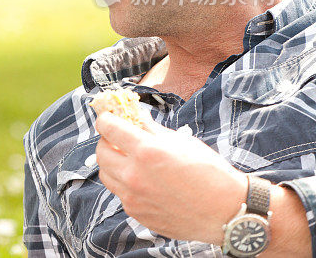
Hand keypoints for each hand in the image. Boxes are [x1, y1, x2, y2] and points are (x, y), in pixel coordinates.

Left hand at [95, 111, 246, 243]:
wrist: (228, 212)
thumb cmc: (210, 172)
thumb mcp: (181, 141)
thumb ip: (151, 129)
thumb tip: (133, 115)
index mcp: (147, 151)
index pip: (108, 128)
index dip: (106, 119)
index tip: (108, 117)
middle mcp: (135, 175)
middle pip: (101, 152)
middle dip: (107, 141)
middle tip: (118, 138)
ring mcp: (134, 198)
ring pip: (106, 175)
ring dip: (112, 163)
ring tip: (129, 159)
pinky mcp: (137, 213)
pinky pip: (120, 193)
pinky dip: (125, 184)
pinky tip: (143, 180)